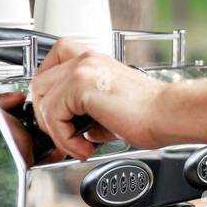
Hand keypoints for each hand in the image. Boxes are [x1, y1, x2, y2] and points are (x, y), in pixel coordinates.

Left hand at [27, 37, 165, 158]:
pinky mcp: (80, 85)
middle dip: (46, 116)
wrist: (168, 113)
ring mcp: (81, 69)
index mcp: (92, 60)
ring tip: (78, 145)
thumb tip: (77, 129)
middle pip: (39, 84)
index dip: (47, 95)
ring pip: (41, 100)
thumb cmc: (151, 112)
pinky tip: (85, 147)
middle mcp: (84, 59)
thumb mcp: (110, 108)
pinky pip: (53, 115)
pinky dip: (64, 138)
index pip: (50, 67)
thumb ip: (88, 112)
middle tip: (65, 136)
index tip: (56, 118)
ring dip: (55, 131)